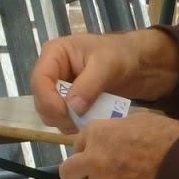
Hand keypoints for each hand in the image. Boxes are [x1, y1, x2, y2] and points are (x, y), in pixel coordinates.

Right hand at [30, 30, 178, 128]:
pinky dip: (74, 124)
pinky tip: (91, 120)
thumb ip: (89, 85)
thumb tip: (72, 108)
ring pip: (50, 114)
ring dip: (67, 122)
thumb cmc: (122, 55)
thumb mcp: (107, 66)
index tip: (66, 114)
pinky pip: (63, 119)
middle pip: (41, 100)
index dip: (48, 100)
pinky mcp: (69, 102)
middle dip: (58, 114)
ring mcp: (60, 88)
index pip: (39, 80)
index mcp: (55, 54)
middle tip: (81, 121)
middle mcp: (52, 72)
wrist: (139, 63)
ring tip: (89, 119)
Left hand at [57, 113, 178, 178]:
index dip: (88, 150)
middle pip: (68, 172)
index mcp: (97, 133)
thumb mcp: (138, 121)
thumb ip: (116, 130)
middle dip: (79, 174)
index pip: (78, 144)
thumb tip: (112, 137)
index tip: (99, 154)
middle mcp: (92, 158)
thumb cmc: (167, 138)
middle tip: (95, 175)